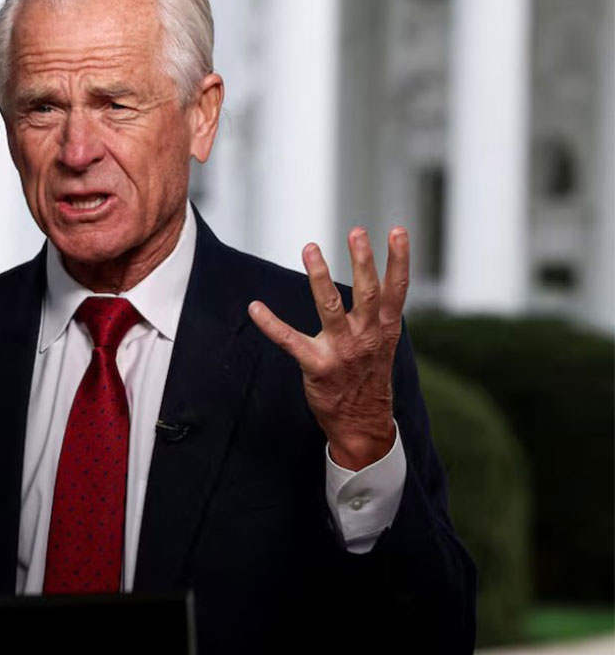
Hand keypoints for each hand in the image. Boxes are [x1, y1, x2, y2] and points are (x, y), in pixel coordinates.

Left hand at [248, 227, 409, 470]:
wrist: (362, 423)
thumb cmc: (368, 376)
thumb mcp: (384, 344)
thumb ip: (380, 313)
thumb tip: (378, 277)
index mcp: (385, 329)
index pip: (396, 289)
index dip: (398, 259)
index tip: (397, 231)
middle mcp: (366, 336)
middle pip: (368, 293)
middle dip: (362, 262)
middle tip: (356, 232)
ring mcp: (341, 351)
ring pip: (331, 307)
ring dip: (319, 277)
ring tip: (311, 248)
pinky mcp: (316, 365)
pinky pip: (289, 340)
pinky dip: (270, 323)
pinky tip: (255, 307)